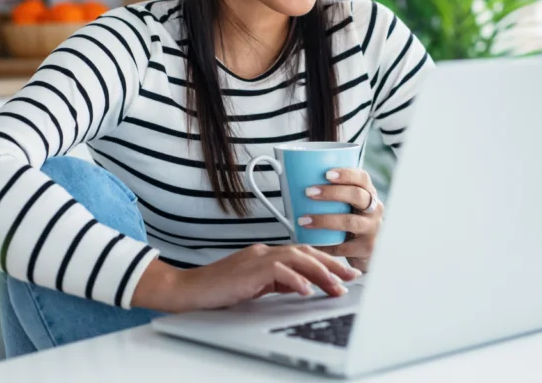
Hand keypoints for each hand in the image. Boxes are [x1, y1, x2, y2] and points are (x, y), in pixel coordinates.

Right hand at [132, 244, 360, 312]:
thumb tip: (302, 286)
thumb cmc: (218, 290)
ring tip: (337, 285)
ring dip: (320, 272)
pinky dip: (294, 280)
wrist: (189, 290)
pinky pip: (277, 272)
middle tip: (352, 276)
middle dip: (332, 264)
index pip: (302, 254)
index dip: (326, 261)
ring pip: (296, 258)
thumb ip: (276, 281)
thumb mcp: (254, 285)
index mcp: (266, 254)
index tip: (345, 273)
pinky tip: (307, 290)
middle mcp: (264, 252)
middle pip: (305, 252)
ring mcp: (256, 258)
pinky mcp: (249, 270)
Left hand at [301, 168, 382, 272]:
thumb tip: (295, 181)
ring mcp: (373, 229)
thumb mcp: (347, 205)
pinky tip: (311, 242)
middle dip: (331, 193)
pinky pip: (344, 247)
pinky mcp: (367, 248)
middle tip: (308, 192)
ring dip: (324, 220)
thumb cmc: (349, 221)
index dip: (346, 174)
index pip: (362, 178)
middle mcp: (375, 209)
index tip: (326, 174)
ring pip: (349, 221)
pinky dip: (325, 245)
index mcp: (369, 193)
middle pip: (357, 195)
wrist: (364, 251)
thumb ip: (332, 193)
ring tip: (303, 220)